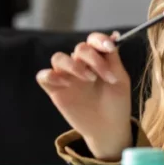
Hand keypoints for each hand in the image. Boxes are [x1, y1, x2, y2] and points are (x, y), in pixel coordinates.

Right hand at [36, 32, 131, 159]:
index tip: (110, 48)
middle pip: (79, 48)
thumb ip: (113, 60)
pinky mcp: (55, 90)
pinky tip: (66, 84)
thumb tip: (113, 36)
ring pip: (58, 58)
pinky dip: (50, 75)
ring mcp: (67, 77)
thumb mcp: (120, 80)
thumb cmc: (116, 103)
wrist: (108, 128)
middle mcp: (80, 64)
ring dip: (73, 65)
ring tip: (88, 79)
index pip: (93, 40)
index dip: (100, 40)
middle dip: (92, 59)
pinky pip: (43, 76)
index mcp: (97, 59)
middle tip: (101, 76)